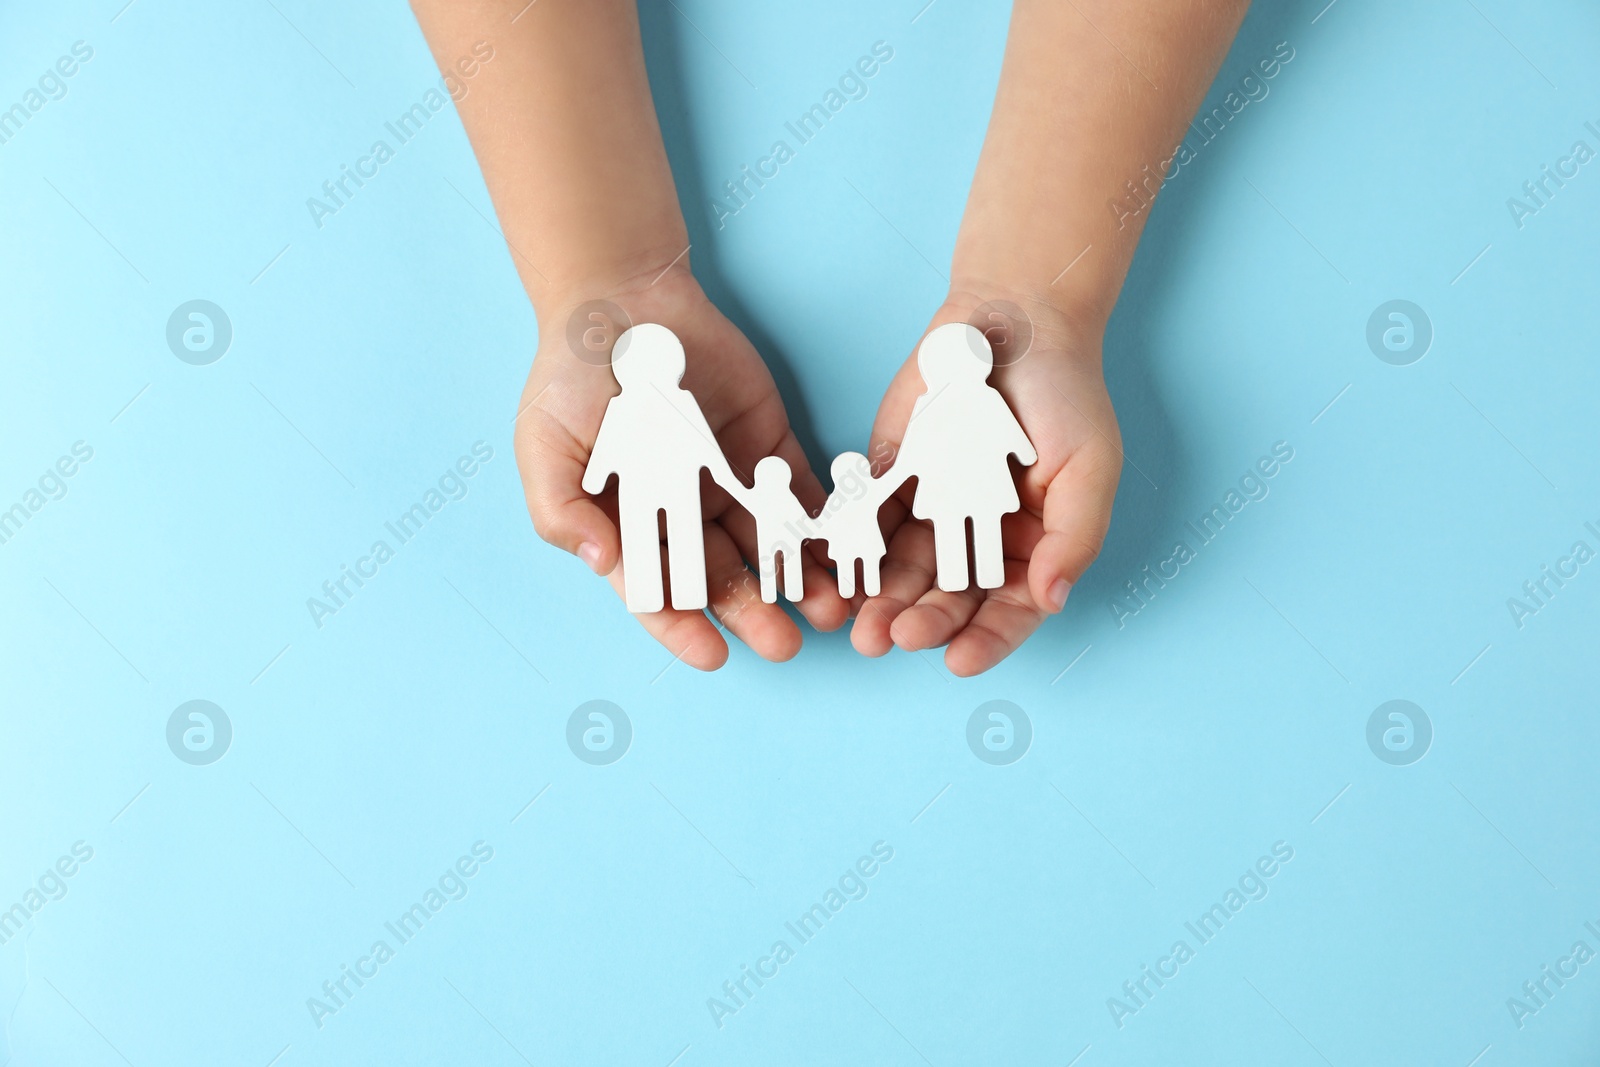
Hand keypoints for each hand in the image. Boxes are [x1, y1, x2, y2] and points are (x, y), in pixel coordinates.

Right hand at [516, 263, 849, 669]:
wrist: (622, 299)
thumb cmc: (571, 376)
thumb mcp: (545, 444)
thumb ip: (562, 508)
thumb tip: (599, 559)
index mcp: (630, 524)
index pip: (658, 591)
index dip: (683, 627)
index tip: (713, 655)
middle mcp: (684, 515)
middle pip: (724, 578)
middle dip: (756, 614)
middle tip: (785, 644)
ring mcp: (731, 483)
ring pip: (771, 546)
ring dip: (800, 582)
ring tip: (830, 610)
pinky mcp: (771, 449)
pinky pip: (803, 495)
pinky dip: (824, 527)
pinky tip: (844, 554)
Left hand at [851, 290, 1121, 674]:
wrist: (1012, 323)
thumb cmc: (1066, 396)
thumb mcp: (1090, 467)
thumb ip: (1075, 537)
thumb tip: (1053, 600)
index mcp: (1034, 548)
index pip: (1010, 610)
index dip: (987, 639)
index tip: (959, 660)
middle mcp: (980, 542)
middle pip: (950, 598)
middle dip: (923, 623)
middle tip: (895, 638)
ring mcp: (932, 514)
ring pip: (903, 572)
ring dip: (882, 602)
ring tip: (860, 625)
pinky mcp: (891, 482)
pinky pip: (868, 524)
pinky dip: (853, 551)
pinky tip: (837, 573)